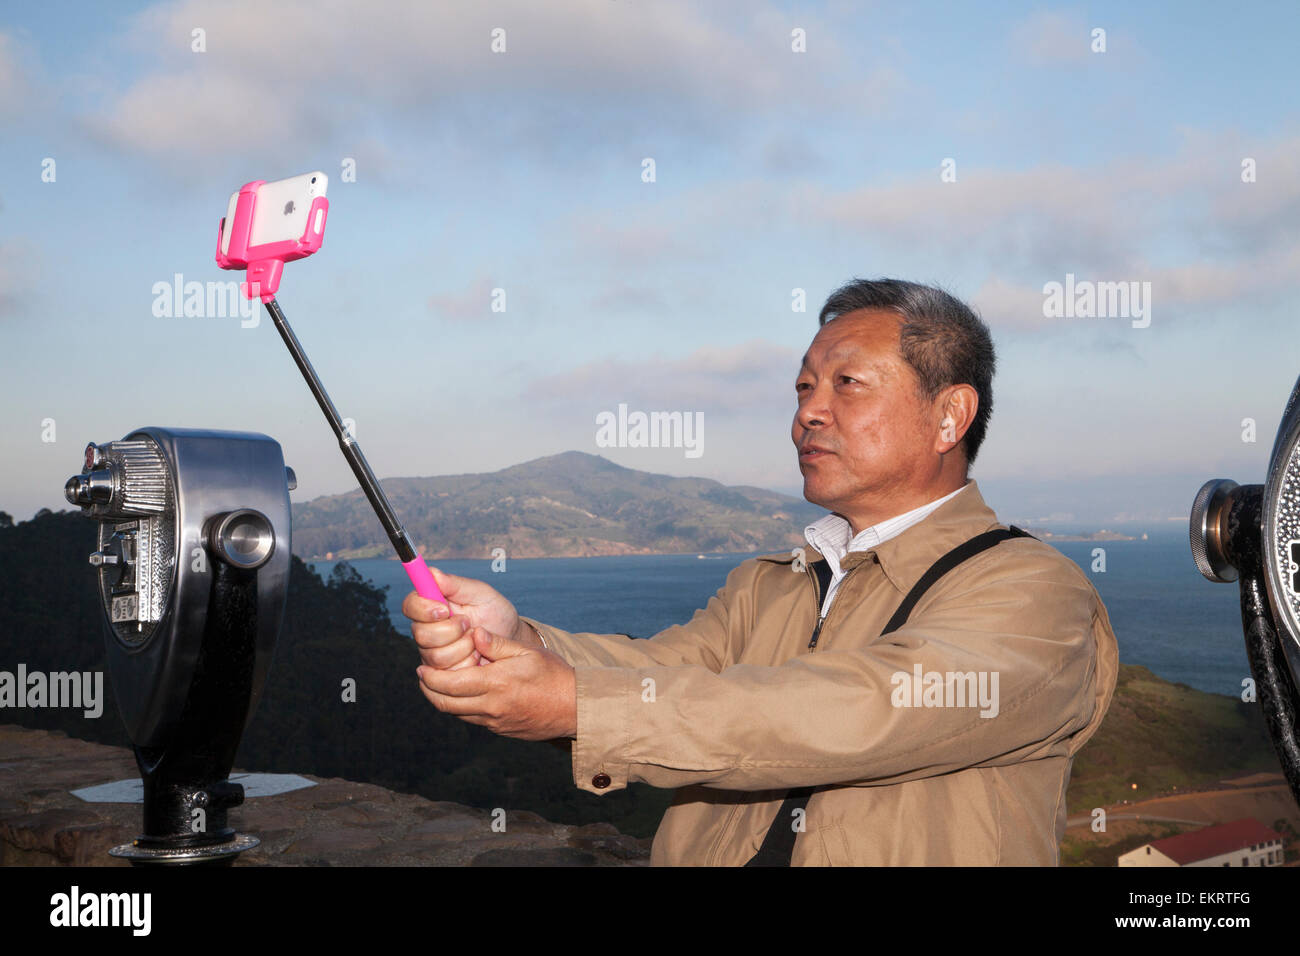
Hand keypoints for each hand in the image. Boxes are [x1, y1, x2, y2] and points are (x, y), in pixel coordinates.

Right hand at [403, 567, 540, 670]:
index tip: (445, 609)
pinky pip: (447, 674)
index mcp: (432, 605)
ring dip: (463, 647)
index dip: (423, 609)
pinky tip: (477, 655)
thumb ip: (456, 585)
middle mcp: (427, 629)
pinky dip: (467, 663)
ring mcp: (433, 652)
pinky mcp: (442, 673)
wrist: (510, 641)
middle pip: (420, 634)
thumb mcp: (481, 594)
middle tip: (469, 624)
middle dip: (450, 631)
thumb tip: (432, 572)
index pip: (410, 605)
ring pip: (435, 656)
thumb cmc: (495, 613)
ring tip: (476, 639)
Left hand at [416, 626, 576, 740]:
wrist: (574, 708)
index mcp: (496, 684)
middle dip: (428, 690)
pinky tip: (465, 693)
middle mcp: (491, 707)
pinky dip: (461, 707)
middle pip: (445, 704)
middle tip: (423, 676)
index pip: (449, 684)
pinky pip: (472, 719)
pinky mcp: (500, 730)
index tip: (422, 667)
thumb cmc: (554, 675)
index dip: (429, 677)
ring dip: (443, 699)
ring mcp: (495, 722)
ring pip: (456, 714)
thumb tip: (472, 633)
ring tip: (440, 683)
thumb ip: (497, 644)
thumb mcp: (527, 652)